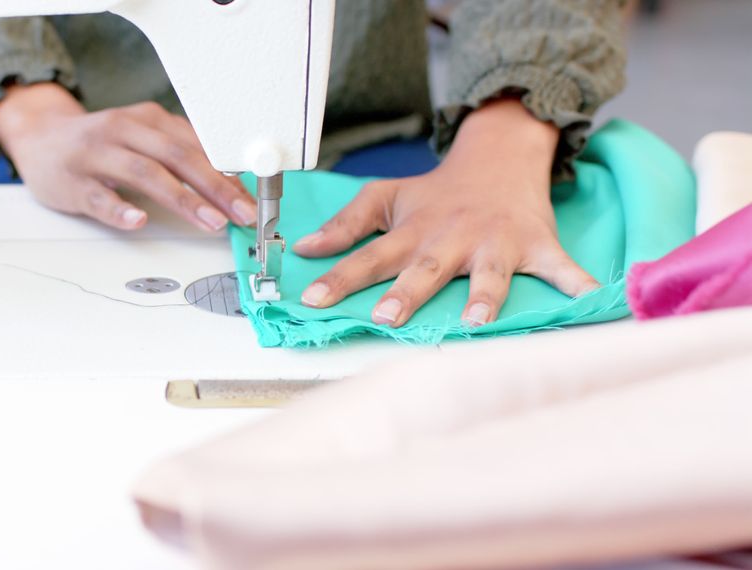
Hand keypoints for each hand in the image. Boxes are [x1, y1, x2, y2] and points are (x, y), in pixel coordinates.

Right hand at [0, 82, 256, 230]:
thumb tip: (228, 183)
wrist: (39, 138)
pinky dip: (119, 209)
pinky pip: (98, 197)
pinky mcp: (72, 181)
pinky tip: (138, 220)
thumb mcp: (141, 139)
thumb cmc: (100, 145)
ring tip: (209, 220)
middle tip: (240, 214)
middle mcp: (123, 130)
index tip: (251, 200)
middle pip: (176, 156)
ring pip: (144, 173)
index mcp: (147, 120)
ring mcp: (96, 155)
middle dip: (215, 187)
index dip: (227, 174)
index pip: (195, 146)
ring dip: (182, 198)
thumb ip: (178, 155)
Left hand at [294, 99, 599, 326]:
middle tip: (386, 317)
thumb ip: (345, 224)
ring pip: (489, 272)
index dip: (340, 277)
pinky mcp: (536, 244)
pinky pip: (561, 267)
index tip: (313, 300)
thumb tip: (302, 248)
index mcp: (412, 231)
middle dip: (406, 293)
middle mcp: (451, 238)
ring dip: (485, 296)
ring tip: (476, 321)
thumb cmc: (436, 192)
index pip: (368, 256)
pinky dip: (578, 284)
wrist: (498, 157)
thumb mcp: (385, 197)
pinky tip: (591, 300)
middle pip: (425, 268)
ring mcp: (496, 242)